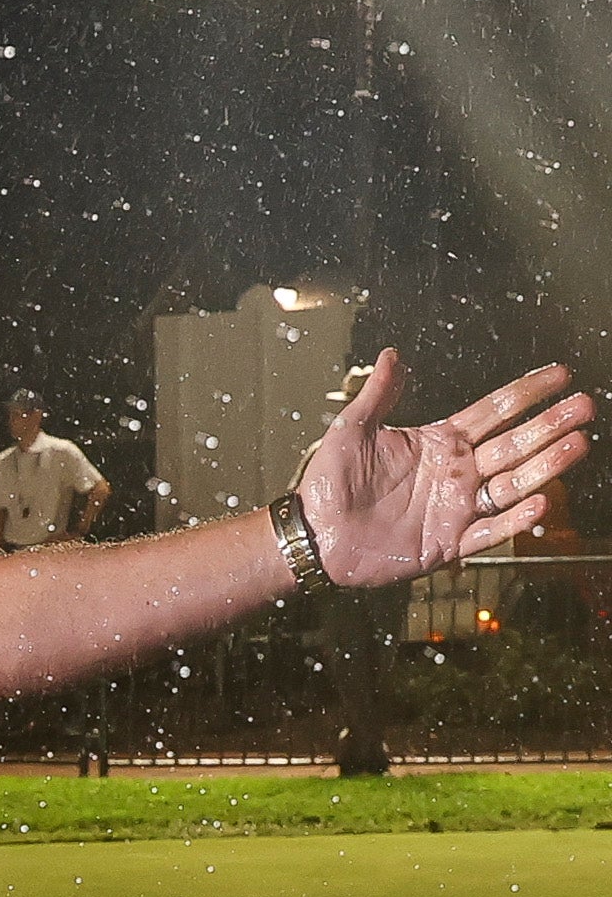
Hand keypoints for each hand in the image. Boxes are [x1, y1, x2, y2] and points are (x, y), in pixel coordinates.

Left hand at [301, 350, 592, 586]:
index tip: (561, 375)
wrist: (313, 535)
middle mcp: (456, 473)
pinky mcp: (448, 542)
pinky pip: (490, 530)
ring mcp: (456, 508)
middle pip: (514, 444)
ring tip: (579, 443)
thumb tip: (393, 354)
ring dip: (546, 466)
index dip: (526, 393)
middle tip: (584, 405)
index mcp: (439, 443)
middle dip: (550, 425)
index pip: (493, 411)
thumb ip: (379, 394)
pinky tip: (540, 502)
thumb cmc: (328, 483)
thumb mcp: (351, 431)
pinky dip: (516, 519)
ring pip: (513, 484)